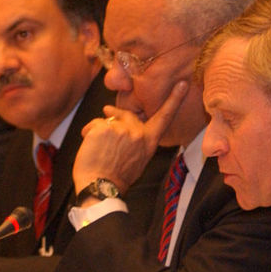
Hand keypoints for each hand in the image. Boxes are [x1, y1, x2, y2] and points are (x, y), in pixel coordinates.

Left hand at [72, 81, 188, 191]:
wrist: (100, 187)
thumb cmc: (116, 178)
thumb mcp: (138, 160)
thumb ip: (137, 140)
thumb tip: (125, 126)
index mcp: (149, 142)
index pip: (164, 118)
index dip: (174, 99)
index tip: (182, 84)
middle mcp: (139, 134)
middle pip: (128, 115)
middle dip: (116, 115)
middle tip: (107, 111)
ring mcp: (123, 129)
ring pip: (109, 119)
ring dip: (99, 129)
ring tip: (95, 146)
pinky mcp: (106, 128)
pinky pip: (95, 123)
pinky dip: (88, 132)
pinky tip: (89, 145)